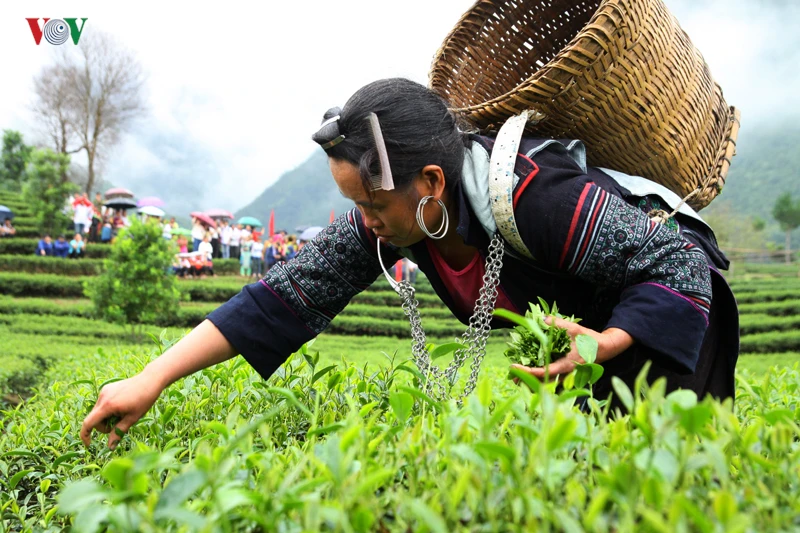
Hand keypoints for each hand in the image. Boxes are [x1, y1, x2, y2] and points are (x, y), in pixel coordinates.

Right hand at [80, 371, 163, 449]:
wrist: (150, 380)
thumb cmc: (144, 400)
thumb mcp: (132, 419)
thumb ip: (118, 432)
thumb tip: (110, 447)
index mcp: (107, 405)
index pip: (88, 423)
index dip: (85, 435)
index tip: (89, 444)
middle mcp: (102, 397)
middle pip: (94, 419)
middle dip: (104, 426)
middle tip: (120, 425)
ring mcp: (104, 391)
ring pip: (99, 412)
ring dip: (107, 418)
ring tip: (123, 414)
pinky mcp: (107, 388)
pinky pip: (103, 404)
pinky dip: (109, 410)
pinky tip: (122, 406)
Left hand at [510, 316, 633, 382]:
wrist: (604, 348)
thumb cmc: (588, 339)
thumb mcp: (573, 328)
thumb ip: (557, 324)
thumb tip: (541, 319)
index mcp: (565, 365)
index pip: (542, 372)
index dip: (526, 371)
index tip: (513, 367)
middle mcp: (565, 374)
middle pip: (541, 382)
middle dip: (525, 381)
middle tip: (511, 377)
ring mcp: (566, 376)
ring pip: (545, 383)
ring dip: (531, 382)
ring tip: (517, 378)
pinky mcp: (566, 375)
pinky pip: (550, 380)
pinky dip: (539, 379)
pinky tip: (530, 375)